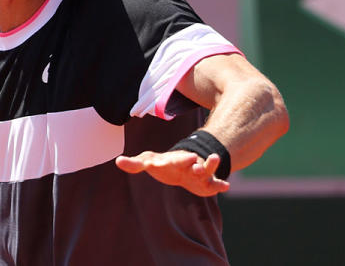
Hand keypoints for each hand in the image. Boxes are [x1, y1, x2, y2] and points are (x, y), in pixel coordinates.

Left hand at [115, 150, 229, 196]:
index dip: (180, 160)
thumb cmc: (163, 164)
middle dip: (196, 162)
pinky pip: (214, 184)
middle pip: (192, 163)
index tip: (185, 157)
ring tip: (215, 159)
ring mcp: (198, 173)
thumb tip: (118, 161)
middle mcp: (188, 164)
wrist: (182, 166)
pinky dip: (220, 184)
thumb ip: (135, 164)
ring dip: (210, 165)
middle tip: (196, 162)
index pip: (175, 160)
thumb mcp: (148, 162)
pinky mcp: (206, 184)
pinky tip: (226, 186)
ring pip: (206, 169)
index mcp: (173, 160)